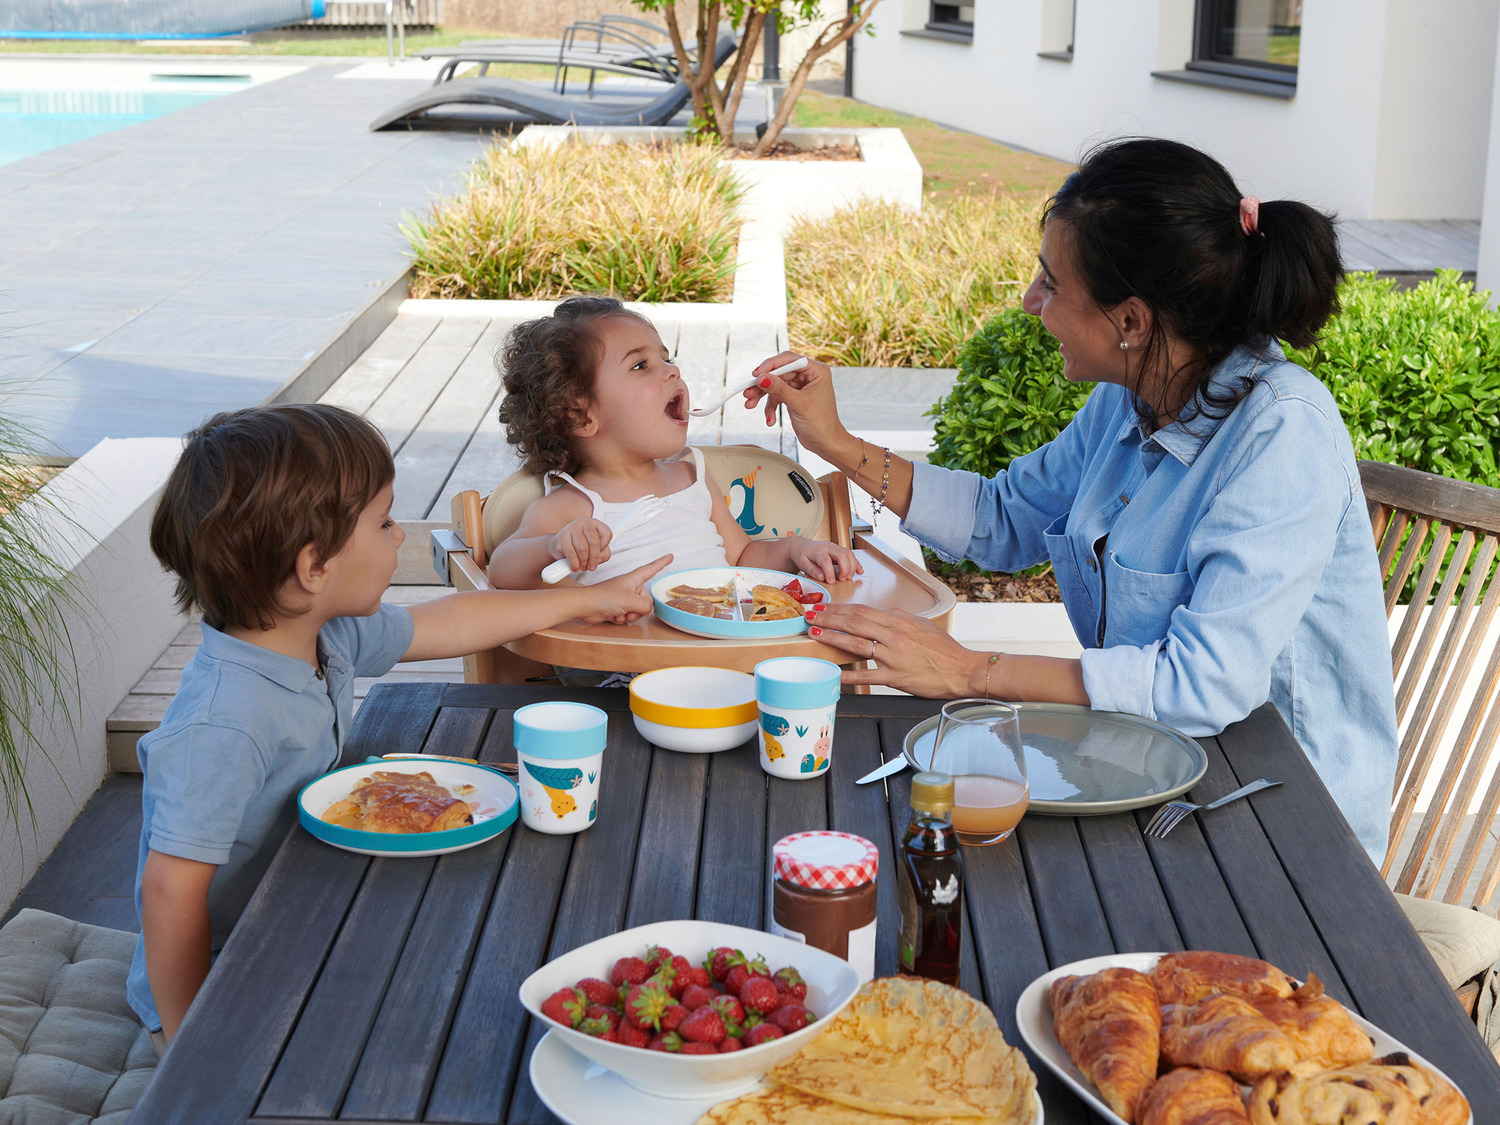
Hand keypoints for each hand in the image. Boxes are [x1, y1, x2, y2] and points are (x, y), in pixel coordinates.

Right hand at [549, 517, 611, 573]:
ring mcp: (571, 528)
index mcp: (595, 523)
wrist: (560, 546)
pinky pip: (571, 554)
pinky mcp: (561, 538)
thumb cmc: (580, 547)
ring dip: (584, 562)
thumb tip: (598, 559)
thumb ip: (604, 555)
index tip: (599, 554)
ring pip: (583, 548)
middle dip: (593, 559)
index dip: (604, 548)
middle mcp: (583, 522)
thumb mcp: (597, 550)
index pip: (607, 534)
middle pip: (594, 542)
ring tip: (582, 566)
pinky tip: (575, 567)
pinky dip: (575, 564)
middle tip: (591, 567)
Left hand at [580, 554, 672, 624]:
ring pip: (637, 610)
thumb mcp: (630, 600)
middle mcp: (629, 587)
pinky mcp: (616, 607)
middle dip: (640, 609)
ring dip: (630, 615)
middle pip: (646, 599)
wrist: (585, 606)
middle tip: (630, 609)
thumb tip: (648, 609)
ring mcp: (623, 597)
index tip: (670, 557)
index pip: (651, 568)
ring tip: (620, 613)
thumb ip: (645, 605)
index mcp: (634, 579)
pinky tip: (613, 616)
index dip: (662, 563)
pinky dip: (622, 618)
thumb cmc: (603, 597)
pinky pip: (627, 615)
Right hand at [741, 352, 852, 461]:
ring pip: (775, 384)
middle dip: (763, 384)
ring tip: (750, 405)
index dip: (771, 365)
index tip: (756, 374)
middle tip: (748, 392)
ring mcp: (800, 386)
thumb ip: (779, 389)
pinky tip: (770, 420)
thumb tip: (761, 377)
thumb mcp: (798, 404)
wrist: (825, 443)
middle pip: (779, 372)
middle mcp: (808, 375)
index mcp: (816, 371)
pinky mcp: (793, 396)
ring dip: (762, 396)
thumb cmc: (821, 424)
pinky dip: (770, 407)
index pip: (789, 360)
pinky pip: (776, 396)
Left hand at [788, 536, 863, 583]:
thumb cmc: (802, 555)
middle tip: (842, 580)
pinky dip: (856, 564)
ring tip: (848, 578)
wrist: (802, 546)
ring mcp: (836, 548)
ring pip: (849, 554)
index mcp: (818, 551)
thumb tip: (823, 577)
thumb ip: (812, 570)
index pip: (826, 560)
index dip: (830, 572)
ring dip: (852, 567)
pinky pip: (851, 555)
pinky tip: (859, 571)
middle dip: (845, 568)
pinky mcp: (840, 550)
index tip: (831, 582)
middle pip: (842, 555)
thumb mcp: (802, 564)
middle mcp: (829, 547)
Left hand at [807, 603, 985, 696]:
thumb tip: (880, 615)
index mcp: (900, 621)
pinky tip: (833, 673)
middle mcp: (894, 636)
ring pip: (857, 644)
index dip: (840, 608)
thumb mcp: (921, 625)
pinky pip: (868, 676)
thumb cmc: (944, 650)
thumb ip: (898, 620)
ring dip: (833, 637)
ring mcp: (894, 657)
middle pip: (855, 622)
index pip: (863, 611)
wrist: (962, 670)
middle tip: (810, 615)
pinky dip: (849, 675)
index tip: (823, 606)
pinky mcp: (896, 677)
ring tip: (815, 633)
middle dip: (829, 617)